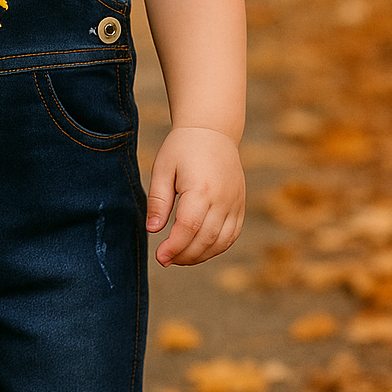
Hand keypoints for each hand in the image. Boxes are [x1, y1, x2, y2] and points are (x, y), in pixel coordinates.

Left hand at [145, 126, 244, 266]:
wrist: (212, 131)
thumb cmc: (182, 148)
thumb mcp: (162, 169)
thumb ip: (158, 201)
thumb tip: (152, 230)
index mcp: (201, 188)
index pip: (188, 227)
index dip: (174, 247)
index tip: (159, 257)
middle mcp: (223, 198)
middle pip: (206, 239)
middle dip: (184, 255)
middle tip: (165, 260)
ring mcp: (235, 202)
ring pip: (221, 241)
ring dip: (200, 256)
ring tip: (179, 257)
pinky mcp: (240, 205)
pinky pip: (232, 235)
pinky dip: (216, 247)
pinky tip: (199, 250)